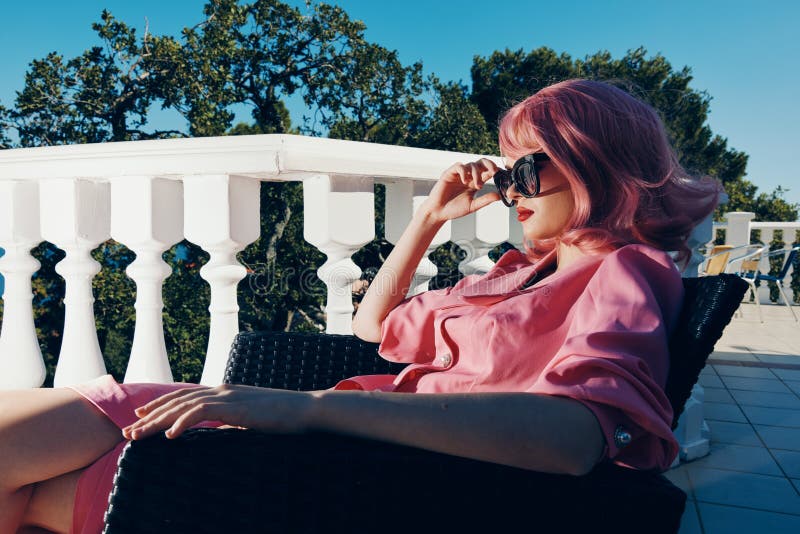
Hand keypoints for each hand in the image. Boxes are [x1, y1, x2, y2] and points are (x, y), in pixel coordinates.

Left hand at [121, 384, 317, 439]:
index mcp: (224, 392)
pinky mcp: (235, 407)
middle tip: (128, 431)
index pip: (184, 396)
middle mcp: (222, 390)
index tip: (140, 416)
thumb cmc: (282, 416)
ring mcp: (228, 396)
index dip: (160, 405)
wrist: (304, 408)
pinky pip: (202, 412)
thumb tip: (221, 429)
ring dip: (158, 422)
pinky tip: (171, 436)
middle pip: (177, 401)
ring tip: (139, 436)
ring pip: (183, 406)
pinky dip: (183, 422)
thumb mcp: (250, 418)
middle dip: (150, 416)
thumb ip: (232, 420)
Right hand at [419, 158, 501, 222]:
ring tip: (477, 186)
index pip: (487, 172)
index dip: (495, 171)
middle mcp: (468, 176)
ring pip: (471, 165)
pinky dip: (464, 171)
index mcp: (475, 182)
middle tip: (494, 171)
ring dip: (476, 174)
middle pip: (481, 163)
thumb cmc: (454, 209)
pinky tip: (465, 181)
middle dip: (489, 164)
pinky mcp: (449, 173)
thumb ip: (485, 200)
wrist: (439, 212)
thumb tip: (500, 195)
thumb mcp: (473, 205)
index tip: (501, 174)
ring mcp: (459, 174)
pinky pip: (459, 166)